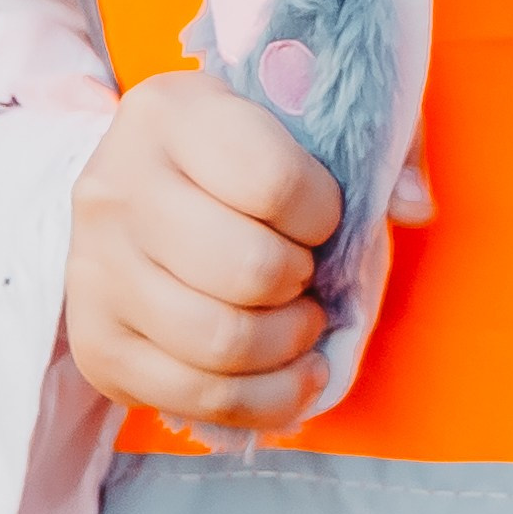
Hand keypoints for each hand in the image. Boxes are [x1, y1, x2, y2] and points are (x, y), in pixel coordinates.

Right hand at [66, 69, 341, 430]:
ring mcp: (94, 270)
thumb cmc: (235, 151)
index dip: (324, 215)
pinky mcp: (96, 343)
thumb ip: (375, 144)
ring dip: (288, 347)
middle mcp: (116, 186)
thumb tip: (417, 206)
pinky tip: (290, 374)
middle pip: (247, 270)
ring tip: (302, 325)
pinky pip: (194, 398)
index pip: (273, 183)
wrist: (132, 188)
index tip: (325, 218)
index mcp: (172, 112)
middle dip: (304, 285)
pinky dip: (263, 402)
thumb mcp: (300, 116)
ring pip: (220, 343)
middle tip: (308, 275)